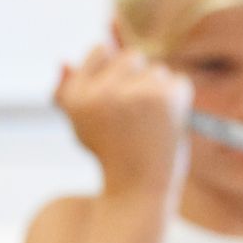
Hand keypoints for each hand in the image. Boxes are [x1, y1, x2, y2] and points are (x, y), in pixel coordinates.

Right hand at [54, 43, 189, 200]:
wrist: (136, 192)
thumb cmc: (111, 156)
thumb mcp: (81, 124)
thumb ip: (69, 91)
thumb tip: (63, 60)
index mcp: (75, 96)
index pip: (100, 50)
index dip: (112, 73)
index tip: (117, 104)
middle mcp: (99, 93)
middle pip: (132, 56)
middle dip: (137, 80)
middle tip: (136, 118)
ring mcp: (131, 94)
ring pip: (158, 70)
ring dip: (159, 93)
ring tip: (150, 126)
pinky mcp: (161, 98)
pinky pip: (179, 82)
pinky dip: (179, 102)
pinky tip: (167, 126)